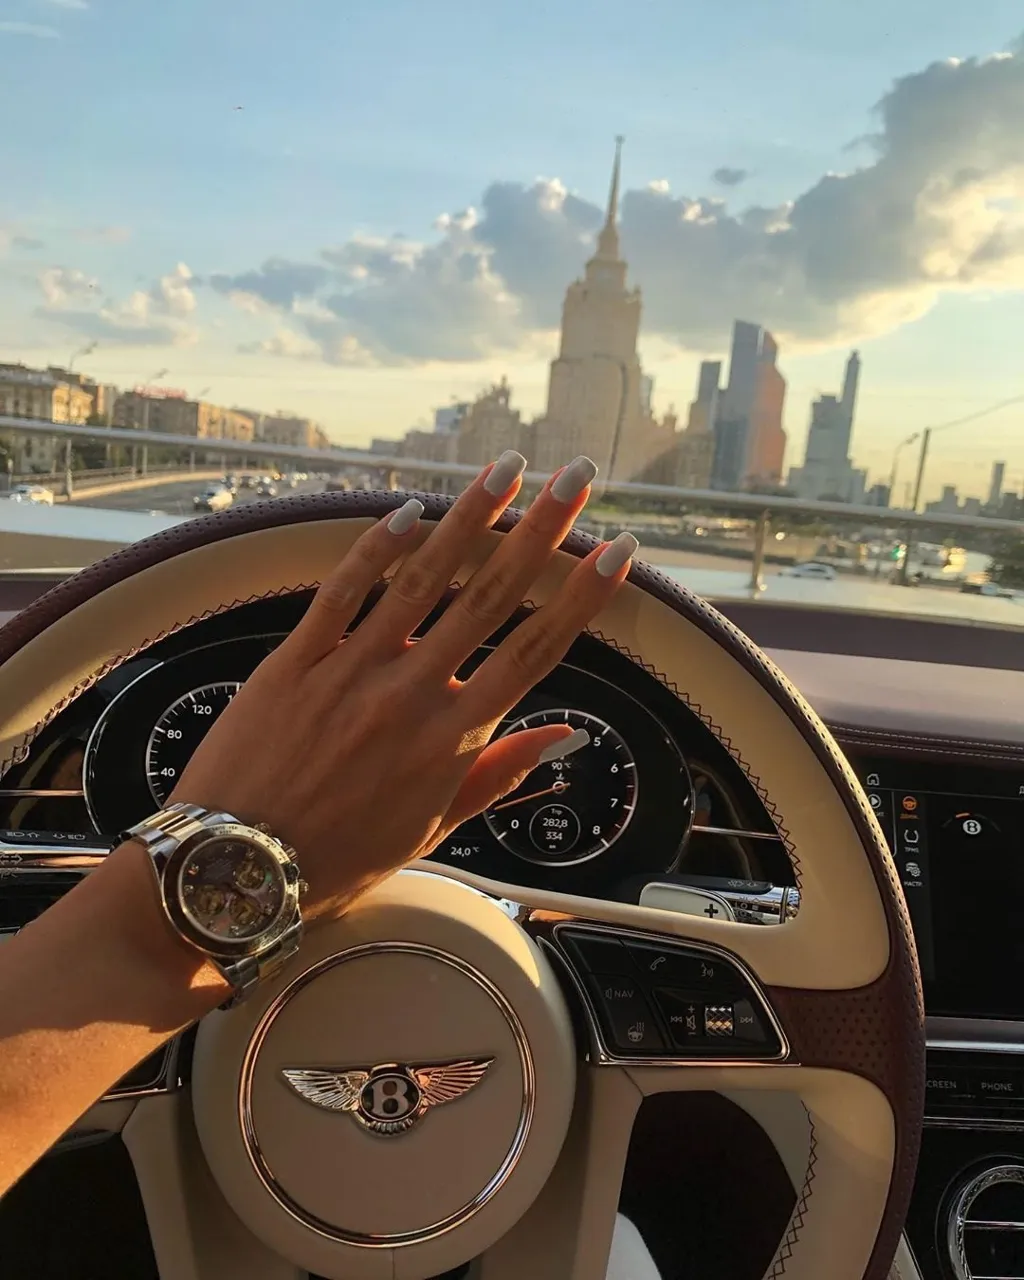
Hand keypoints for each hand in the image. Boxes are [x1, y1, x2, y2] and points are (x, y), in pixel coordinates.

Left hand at [172, 453, 637, 921]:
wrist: (238, 868)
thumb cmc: (339, 859)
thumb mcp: (432, 830)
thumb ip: (498, 773)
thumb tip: (563, 735)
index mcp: (451, 739)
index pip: (534, 651)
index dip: (581, 597)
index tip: (616, 552)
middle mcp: (410, 693)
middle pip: (489, 596)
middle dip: (539, 530)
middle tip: (576, 478)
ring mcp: (351, 669)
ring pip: (421, 578)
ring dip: (468, 517)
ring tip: (507, 468)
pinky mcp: (296, 660)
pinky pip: (342, 591)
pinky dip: (375, 547)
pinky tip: (409, 509)